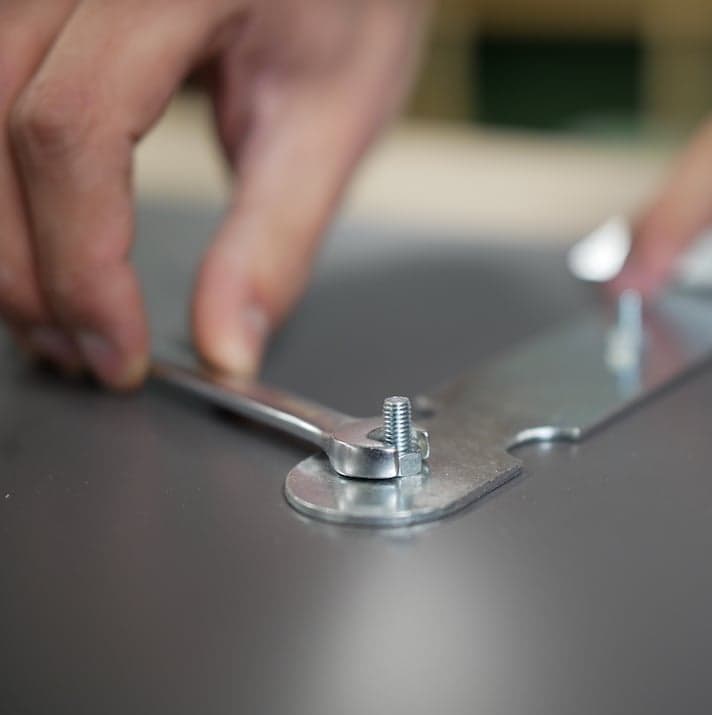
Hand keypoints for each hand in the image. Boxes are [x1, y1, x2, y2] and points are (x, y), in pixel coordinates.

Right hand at [0, 0, 426, 387]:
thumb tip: (226, 347)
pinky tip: (40, 249)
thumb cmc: (350, 8)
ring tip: (61, 321)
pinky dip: (6, 192)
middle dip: (30, 269)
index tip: (117, 352)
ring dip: (4, 239)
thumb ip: (275, 240)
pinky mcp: (39, 5)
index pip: (73, 127)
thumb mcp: (331, 125)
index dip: (80, 258)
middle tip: (87, 356)